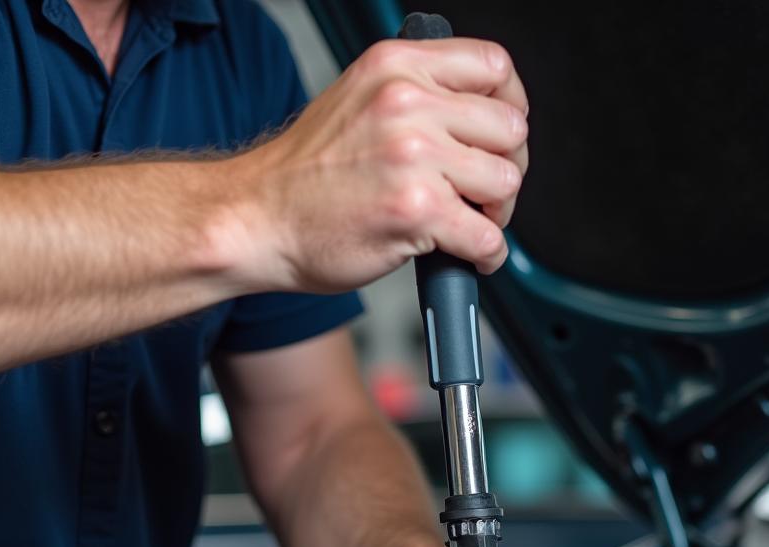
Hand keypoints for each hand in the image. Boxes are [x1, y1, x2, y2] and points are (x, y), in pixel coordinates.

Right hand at [229, 36, 528, 293]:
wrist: (258, 221)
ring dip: (497, 213)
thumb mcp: (358, 102)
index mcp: (396, 67)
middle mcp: (407, 103)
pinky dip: (488, 256)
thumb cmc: (303, 176)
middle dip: (507, 167)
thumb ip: (415, 96)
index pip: (493, 67)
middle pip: (510, 128)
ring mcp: (413, 157)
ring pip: (505, 182)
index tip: (501, 136)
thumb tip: (474, 118)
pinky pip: (487, 237)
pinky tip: (469, 257)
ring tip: (470, 224)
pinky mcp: (417, 212)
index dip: (511, 106)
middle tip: (485, 193)